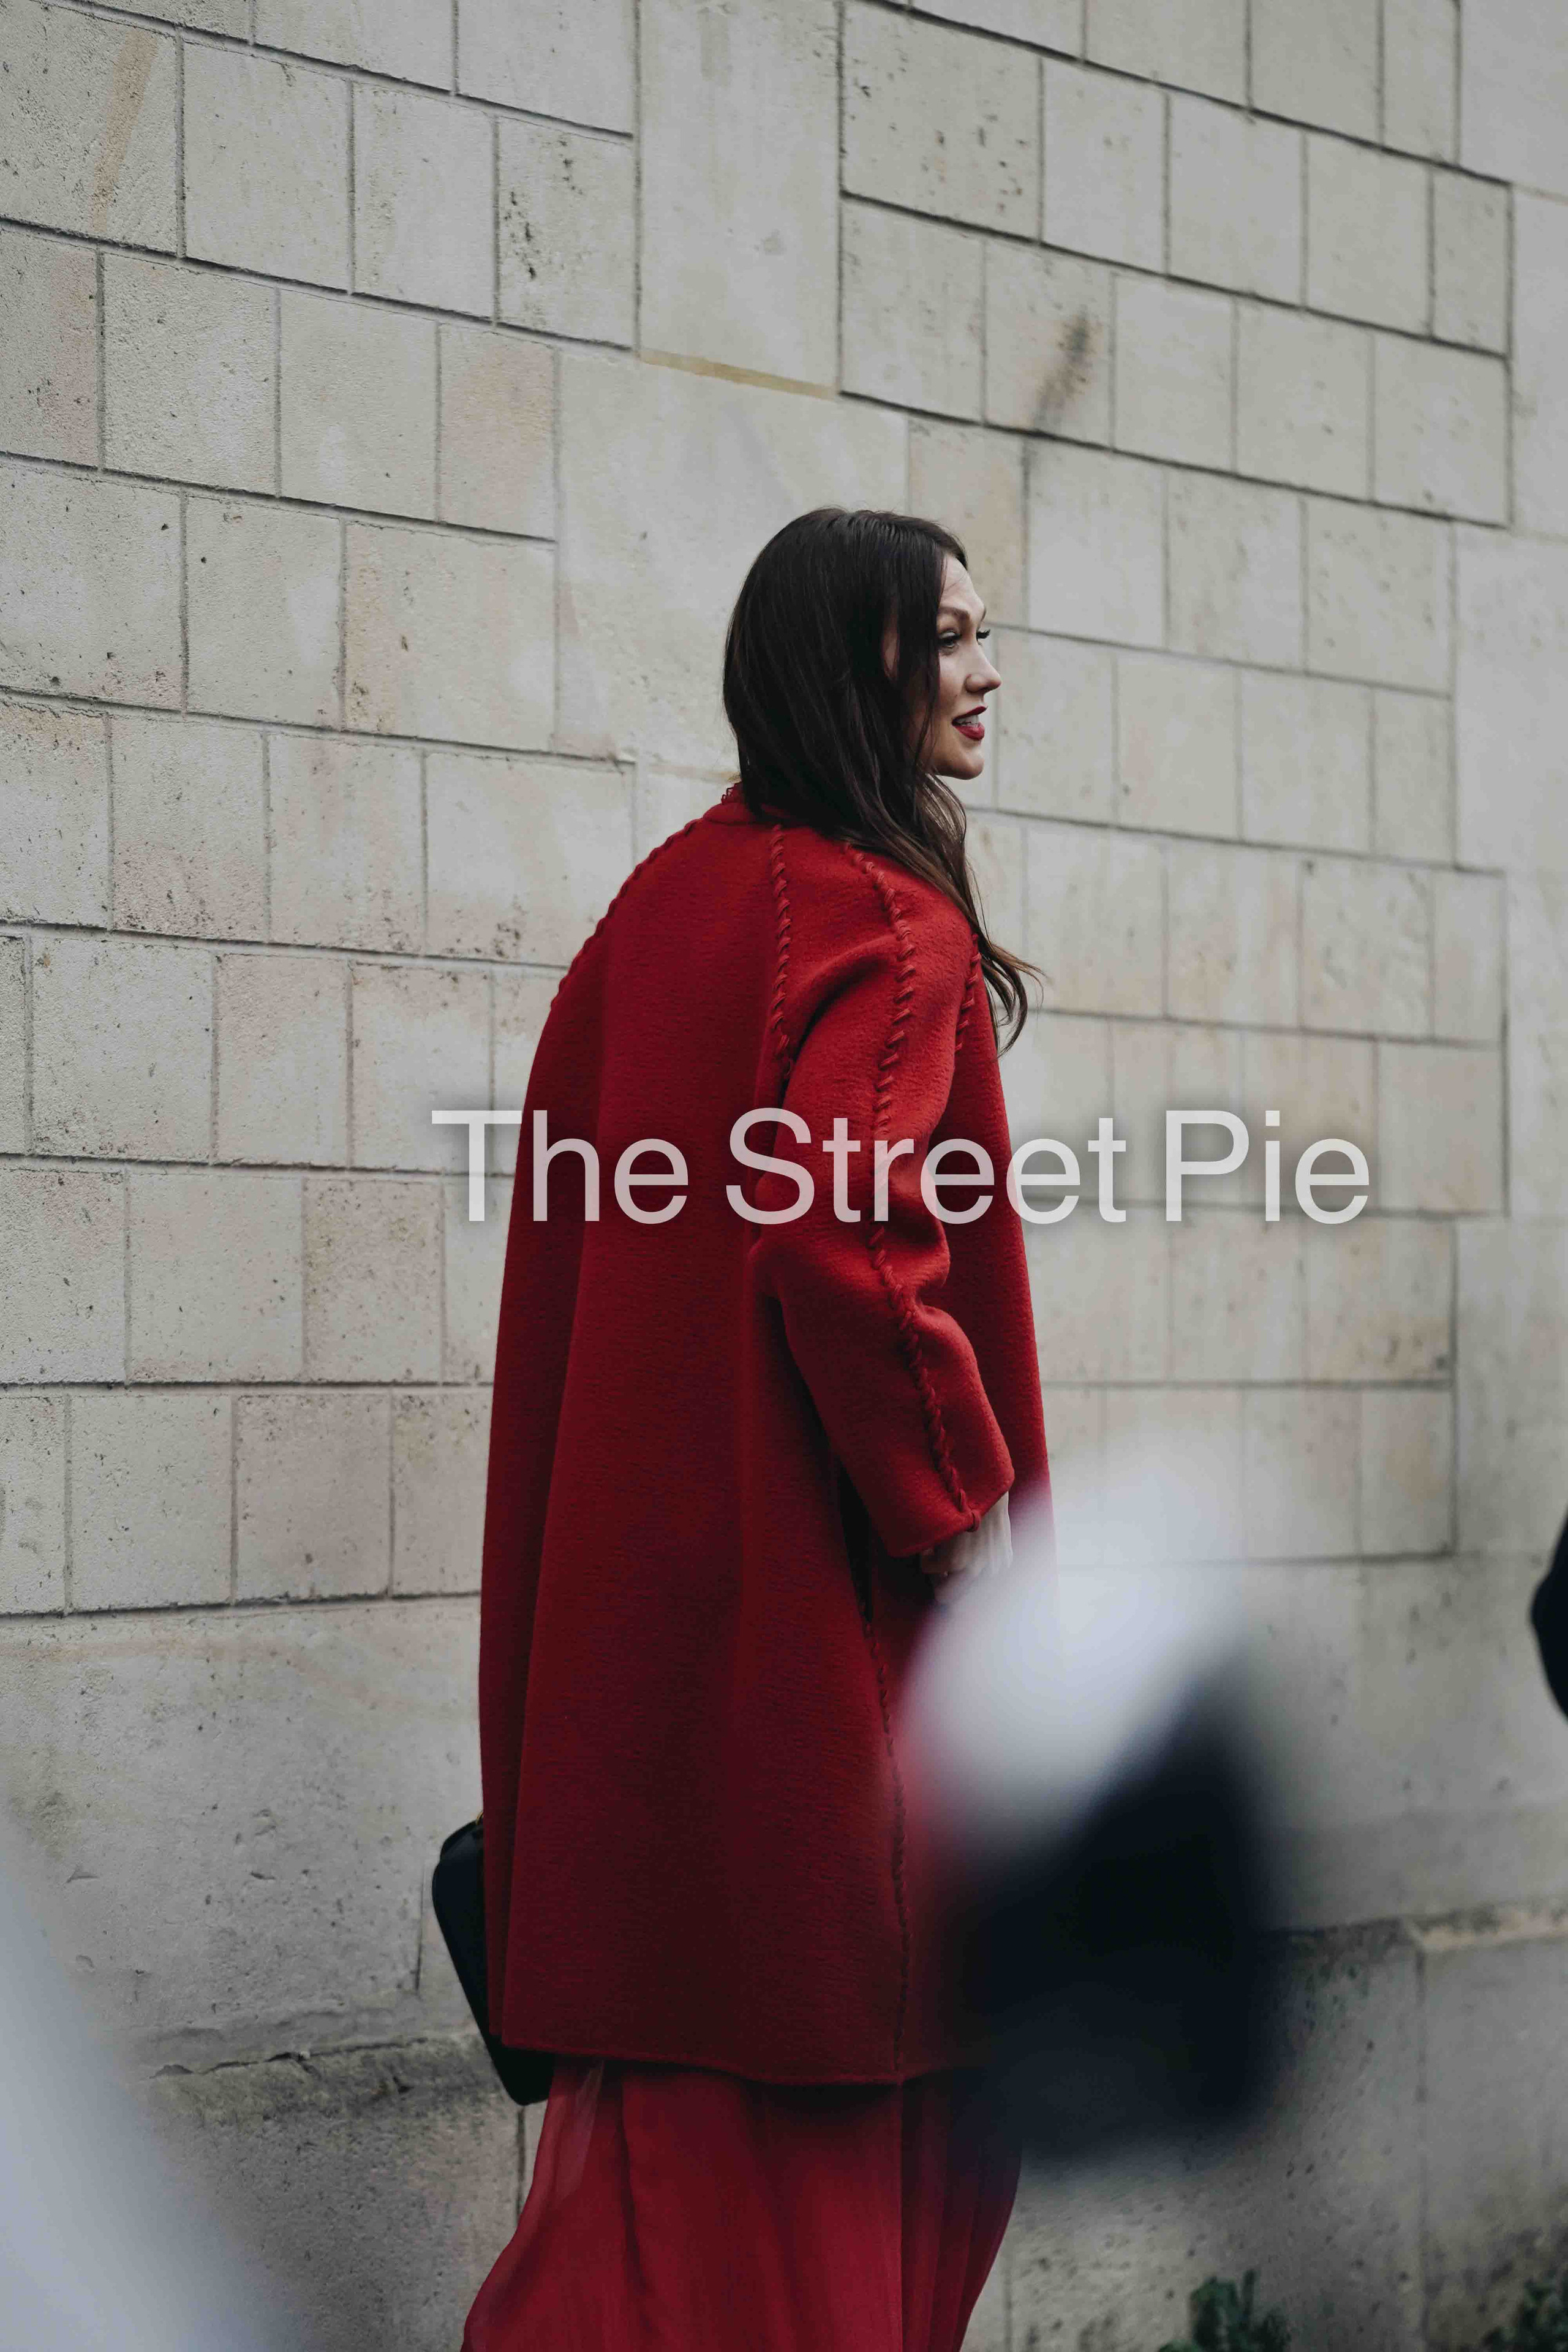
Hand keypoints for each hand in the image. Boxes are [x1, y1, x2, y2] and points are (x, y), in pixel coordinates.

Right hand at [919, 1491, 1010, 1608]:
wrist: (979, 1481)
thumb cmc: (983, 1502)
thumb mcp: (994, 1536)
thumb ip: (985, 1560)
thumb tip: (958, 1582)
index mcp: (1001, 1568)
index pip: (979, 1605)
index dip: (961, 1597)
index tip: (949, 1583)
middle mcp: (991, 1574)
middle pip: (958, 1607)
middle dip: (945, 1590)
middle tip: (939, 1569)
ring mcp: (973, 1570)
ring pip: (941, 1593)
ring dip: (934, 1575)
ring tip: (935, 1552)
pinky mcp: (953, 1561)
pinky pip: (927, 1568)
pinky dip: (925, 1554)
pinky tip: (932, 1537)